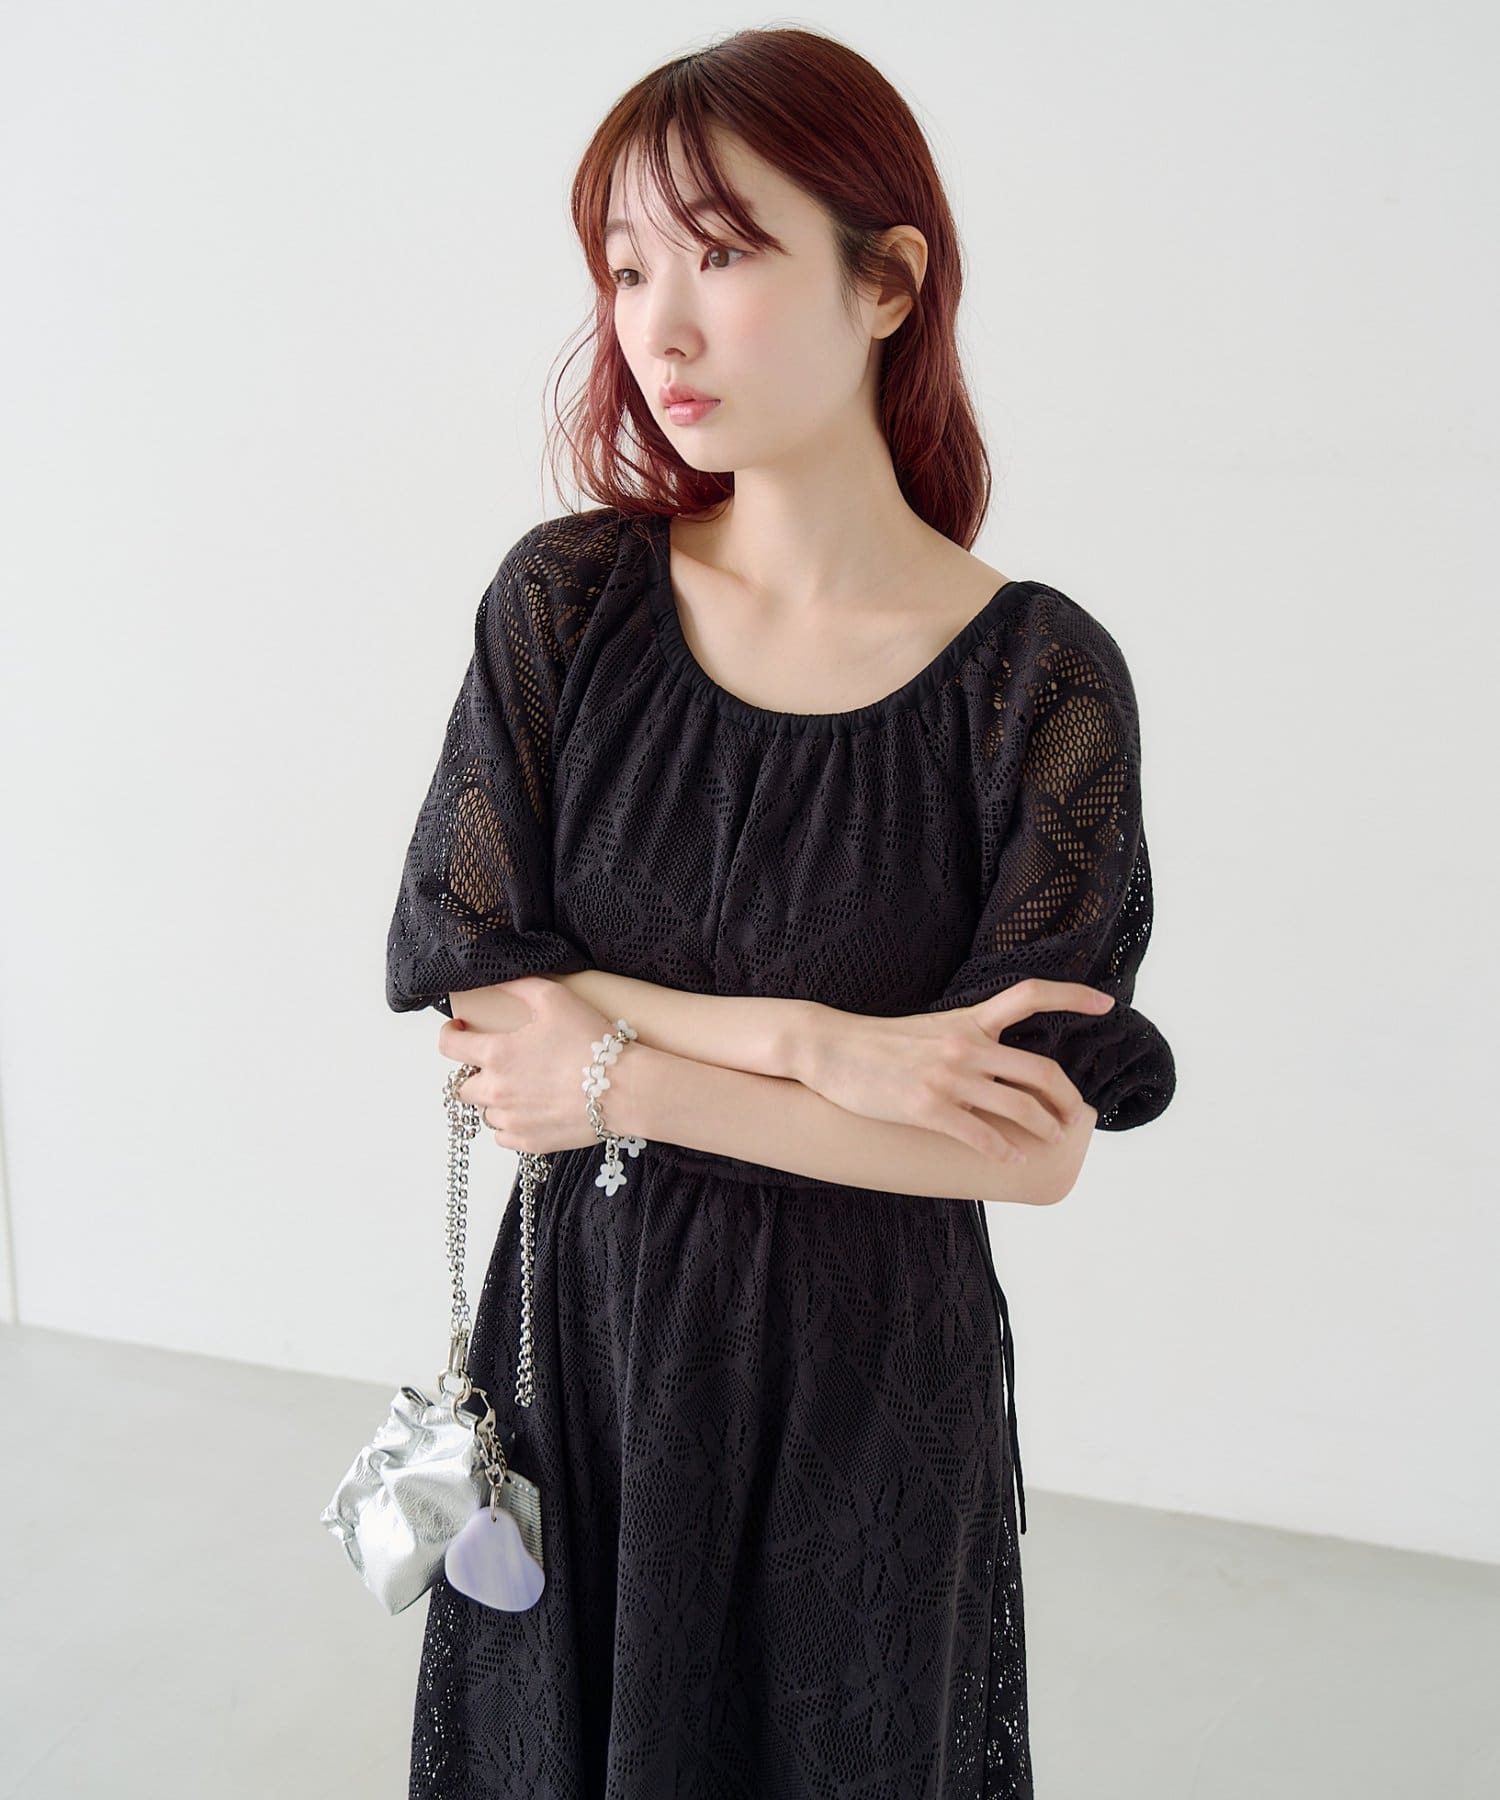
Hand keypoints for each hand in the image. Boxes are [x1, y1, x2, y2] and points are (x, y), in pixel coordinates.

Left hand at [437, 976, 621, 1155]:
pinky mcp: (529, 1142)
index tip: (460, 1031)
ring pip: (485, 1112)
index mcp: (496, 1055)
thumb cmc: (591, 1042)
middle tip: (501, 1064)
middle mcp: (496, 1091)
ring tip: (522, 1088)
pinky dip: (511, 1124)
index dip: (449, 1035)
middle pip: (463, 1086)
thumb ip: (520, 986)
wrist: (623, 1089)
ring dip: (496, 1100)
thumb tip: (497, 980)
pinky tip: (530, 1110)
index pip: (448, 1047)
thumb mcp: (555, 999)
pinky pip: (503, 1136)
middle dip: (476, 1072)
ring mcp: (511, 1120)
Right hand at [794, 980, 1115, 1162]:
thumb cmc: (877, 1043)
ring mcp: (948, 1077)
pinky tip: (1012, 1159)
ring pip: (1019, 1107)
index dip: (1072, 996)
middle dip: (1066, 1098)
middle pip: (1040, 1069)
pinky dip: (1004, 1151)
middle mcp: (965, 1044)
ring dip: (1044, 1128)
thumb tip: (993, 1068)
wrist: (829, 1048)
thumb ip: (965, 1040)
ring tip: (1051, 1140)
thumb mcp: (930, 1029)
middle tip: (1075, 1116)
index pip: (1030, 995)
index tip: (1105, 1004)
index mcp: (968, 1020)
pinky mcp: (927, 1107)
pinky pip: (981, 1135)